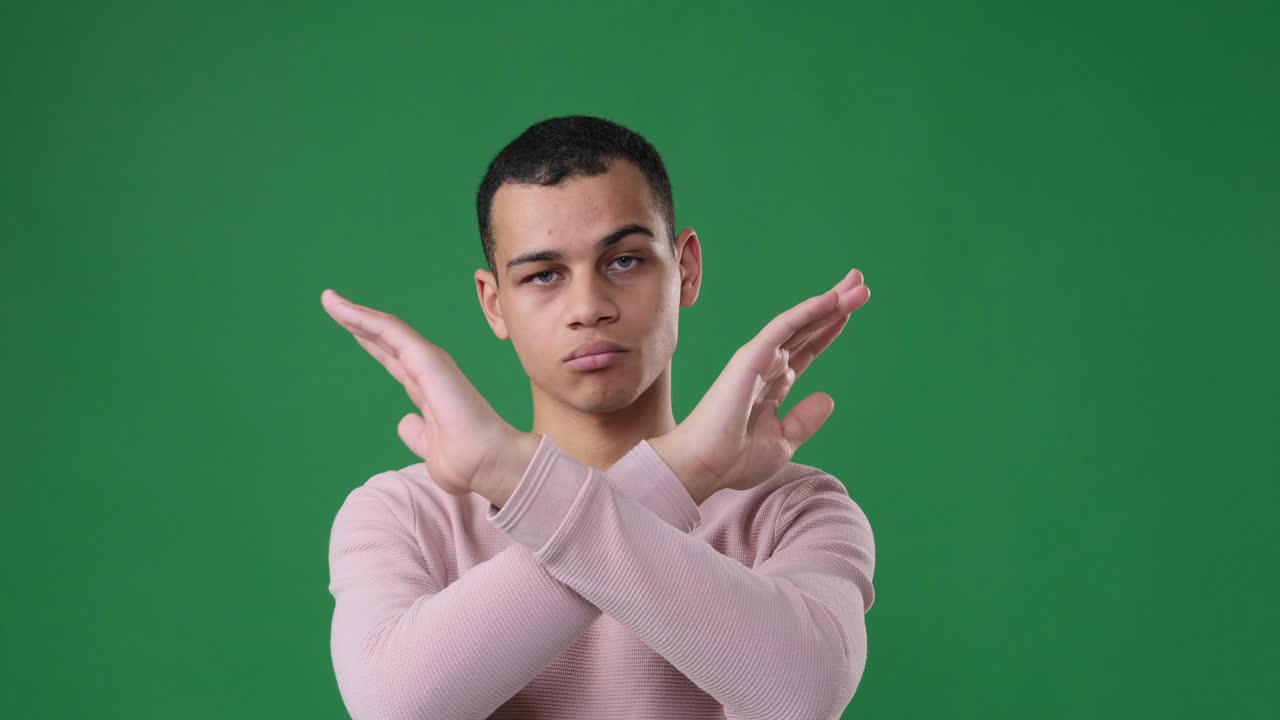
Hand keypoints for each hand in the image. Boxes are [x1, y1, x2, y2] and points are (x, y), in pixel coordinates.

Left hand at [320, 288, 530, 496]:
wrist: (486, 465)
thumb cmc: (466, 461)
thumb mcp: (430, 448)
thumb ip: (416, 433)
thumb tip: (404, 421)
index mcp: (428, 390)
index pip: (393, 359)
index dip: (370, 343)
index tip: (347, 329)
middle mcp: (429, 371)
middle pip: (386, 340)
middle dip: (358, 322)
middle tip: (331, 302)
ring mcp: (430, 363)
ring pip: (387, 330)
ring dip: (357, 314)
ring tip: (329, 300)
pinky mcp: (428, 359)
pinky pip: (392, 334)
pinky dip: (366, 320)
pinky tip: (344, 311)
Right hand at [651, 268, 869, 500]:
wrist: (704, 467)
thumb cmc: (734, 459)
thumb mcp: (783, 442)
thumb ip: (805, 420)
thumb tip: (829, 398)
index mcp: (774, 384)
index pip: (807, 347)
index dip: (829, 328)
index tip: (851, 310)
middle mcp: (767, 365)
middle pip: (808, 327)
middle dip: (835, 305)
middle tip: (860, 282)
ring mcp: (759, 358)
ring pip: (800, 322)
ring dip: (830, 302)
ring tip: (858, 283)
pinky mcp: (751, 357)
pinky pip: (784, 327)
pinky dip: (808, 312)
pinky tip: (831, 300)